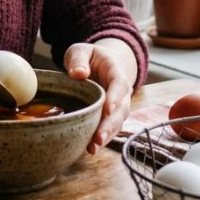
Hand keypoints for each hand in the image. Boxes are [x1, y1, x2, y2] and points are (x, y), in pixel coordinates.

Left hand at [64, 39, 137, 153]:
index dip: (115, 97)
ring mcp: (118, 106)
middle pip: (120, 110)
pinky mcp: (110, 116)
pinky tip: (91, 149)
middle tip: (98, 137)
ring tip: (93, 147)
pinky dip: (102, 139)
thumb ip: (79, 59)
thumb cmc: (90, 58)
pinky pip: (110, 129)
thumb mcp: (81, 50)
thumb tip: (78, 74)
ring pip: (117, 123)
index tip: (108, 108)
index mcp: (116, 72)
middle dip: (110, 125)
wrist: (101, 64)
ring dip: (107, 135)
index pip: (120, 84)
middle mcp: (121, 92)